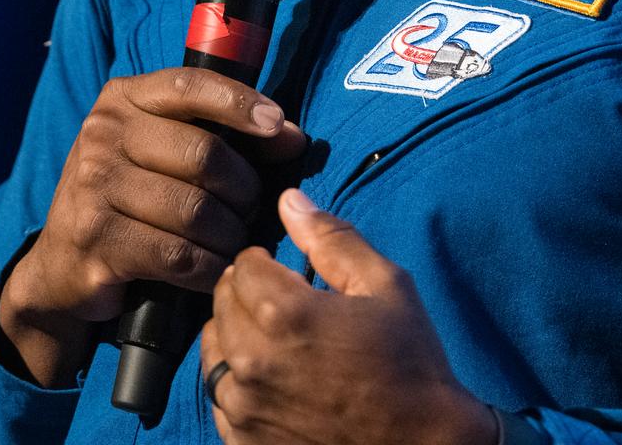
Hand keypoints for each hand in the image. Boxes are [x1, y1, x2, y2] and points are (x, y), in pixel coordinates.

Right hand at [0, 68, 305, 385]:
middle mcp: (103, 136)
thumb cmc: (132, 193)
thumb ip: (224, 133)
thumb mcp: (166, 148)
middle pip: (203, 154)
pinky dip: (209, 265)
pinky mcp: (96, 242)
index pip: (190, 86)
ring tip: (235, 239)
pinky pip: (177, 255)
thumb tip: (291, 136)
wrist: (60, 265)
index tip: (277, 125)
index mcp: (123, 99)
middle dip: (244, 186)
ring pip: (196, 210)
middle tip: (252, 207)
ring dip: (230, 232)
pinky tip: (216, 267)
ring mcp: (94, 189)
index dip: (240, 103)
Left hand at [201, 189, 496, 444]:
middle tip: (282, 296)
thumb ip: (332, 238)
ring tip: (273, 334)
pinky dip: (235, 378)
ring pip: (212, 349)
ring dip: (235, 332)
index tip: (287, 267)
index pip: (242, 265)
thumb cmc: (409, 361)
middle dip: (247, 290)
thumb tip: (289, 200)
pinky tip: (269, 375)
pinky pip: (218, 397)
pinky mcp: (245, 443)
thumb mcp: (384, 284)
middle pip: (222, 302)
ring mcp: (245, 409)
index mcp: (286, 314)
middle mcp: (253, 361)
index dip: (265, 258)